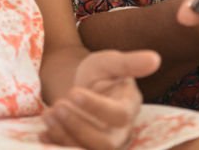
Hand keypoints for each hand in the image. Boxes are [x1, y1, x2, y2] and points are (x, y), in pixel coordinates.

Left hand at [40, 49, 158, 149]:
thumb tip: (155, 58)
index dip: (96, 107)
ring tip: (48, 114)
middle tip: (57, 105)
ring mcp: (103, 143)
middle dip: (78, 126)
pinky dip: (56, 144)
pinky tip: (43, 133)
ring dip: (65, 135)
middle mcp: (120, 132)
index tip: (74, 92)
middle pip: (104, 143)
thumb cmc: (102, 73)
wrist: (85, 87)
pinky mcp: (86, 149)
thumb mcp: (111, 62)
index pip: (118, 115)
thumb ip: (130, 62)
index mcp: (130, 108)